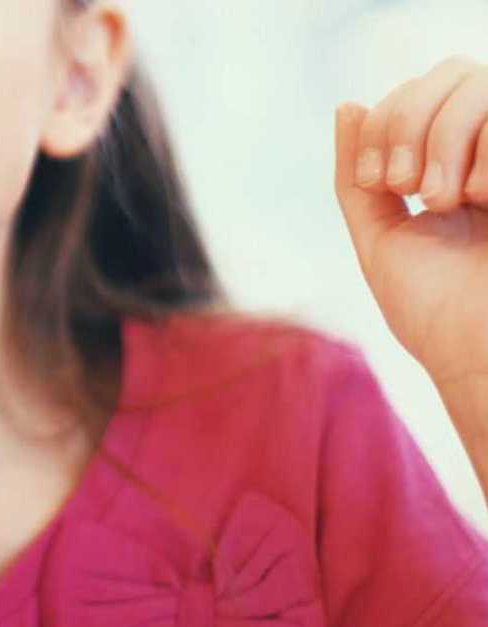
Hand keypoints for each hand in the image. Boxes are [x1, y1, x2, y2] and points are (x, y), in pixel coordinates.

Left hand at [335, 56, 487, 384]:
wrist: (480, 354)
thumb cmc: (432, 310)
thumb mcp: (379, 236)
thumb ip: (357, 175)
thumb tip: (349, 104)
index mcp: (452, 164)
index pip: (418, 92)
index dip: (388, 120)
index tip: (379, 181)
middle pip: (450, 75)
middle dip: (412, 121)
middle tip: (406, 184)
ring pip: (481, 85)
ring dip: (447, 137)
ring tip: (446, 199)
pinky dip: (486, 157)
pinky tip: (484, 200)